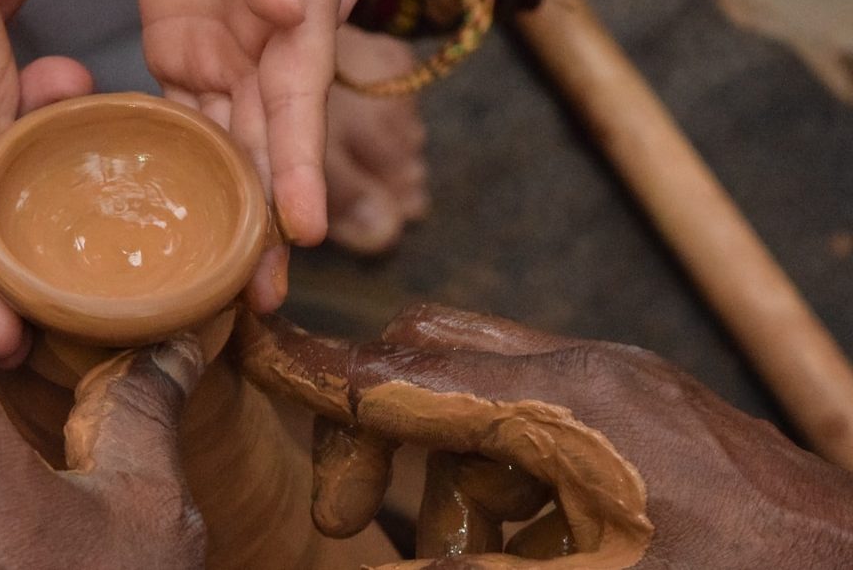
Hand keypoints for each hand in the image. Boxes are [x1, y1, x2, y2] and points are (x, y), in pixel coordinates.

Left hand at [121, 0, 349, 304]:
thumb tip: (279, 4)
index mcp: (299, 15)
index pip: (300, 104)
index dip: (300, 168)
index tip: (303, 233)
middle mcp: (267, 50)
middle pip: (266, 150)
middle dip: (263, 226)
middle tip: (256, 305)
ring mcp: (222, 56)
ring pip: (223, 151)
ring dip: (221, 217)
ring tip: (213, 293)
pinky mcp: (178, 49)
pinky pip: (173, 120)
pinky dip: (171, 170)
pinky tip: (163, 222)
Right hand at [234, 303, 852, 566]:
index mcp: (577, 405)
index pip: (412, 375)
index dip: (322, 374)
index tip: (252, 352)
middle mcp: (593, 374)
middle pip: (439, 355)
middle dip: (375, 425)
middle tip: (349, 517)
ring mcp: (626, 391)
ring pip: (487, 391)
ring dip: (441, 466)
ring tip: (448, 559)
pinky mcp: (650, 421)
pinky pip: (542, 425)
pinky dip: (502, 481)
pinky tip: (513, 553)